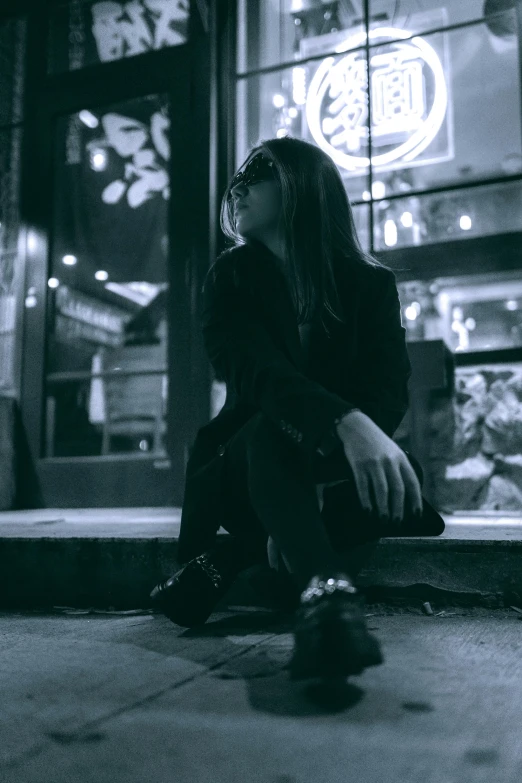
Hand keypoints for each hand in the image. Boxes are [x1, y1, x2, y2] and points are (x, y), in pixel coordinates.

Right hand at [336, 410, 422, 524]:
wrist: (358, 427)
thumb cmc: (377, 444)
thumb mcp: (394, 452)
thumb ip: (400, 470)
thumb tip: (405, 497)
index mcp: (401, 459)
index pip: (412, 483)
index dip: (415, 501)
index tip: (416, 515)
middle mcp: (389, 461)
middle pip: (397, 489)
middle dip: (398, 508)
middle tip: (397, 522)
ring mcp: (374, 463)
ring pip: (381, 490)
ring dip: (383, 508)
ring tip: (383, 519)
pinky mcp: (359, 465)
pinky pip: (363, 486)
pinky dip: (366, 500)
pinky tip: (368, 509)